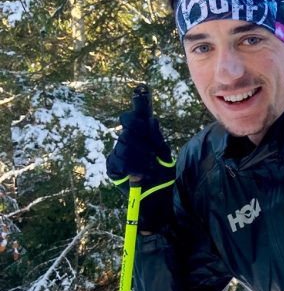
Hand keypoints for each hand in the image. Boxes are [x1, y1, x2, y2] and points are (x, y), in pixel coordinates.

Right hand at [106, 105, 174, 231]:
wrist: (158, 199)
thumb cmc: (162, 176)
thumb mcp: (164, 155)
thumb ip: (155, 138)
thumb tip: (150, 119)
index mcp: (141, 136)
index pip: (135, 117)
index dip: (138, 106)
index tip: (142, 90)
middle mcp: (127, 141)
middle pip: (129, 130)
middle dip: (143, 144)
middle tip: (153, 158)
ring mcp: (118, 154)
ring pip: (124, 146)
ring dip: (140, 159)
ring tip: (149, 171)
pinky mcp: (113, 168)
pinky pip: (119, 162)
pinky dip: (132, 169)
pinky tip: (139, 176)